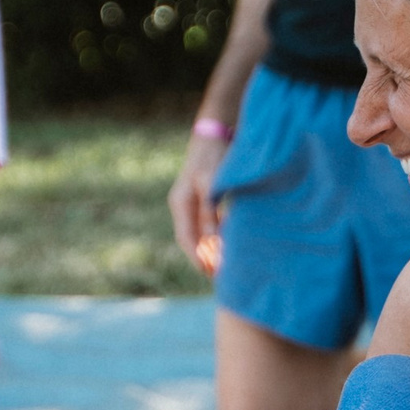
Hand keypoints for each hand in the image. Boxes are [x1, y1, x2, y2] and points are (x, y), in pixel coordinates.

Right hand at [168, 132, 227, 278]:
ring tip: (225, 267)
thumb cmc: (214, 156)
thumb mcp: (211, 183)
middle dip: (205, 259)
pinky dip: (217, 237)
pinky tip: (228, 245)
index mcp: (180, 203)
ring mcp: (192, 202)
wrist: (215, 132)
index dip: (198, 259)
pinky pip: (208, 224)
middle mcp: (183, 205)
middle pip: (192, 240)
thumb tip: (212, 241)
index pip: (187, 240)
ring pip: (201, 233)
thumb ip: (210, 211)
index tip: (211, 275)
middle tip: (221, 278)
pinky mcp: (205, 198)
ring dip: (211, 249)